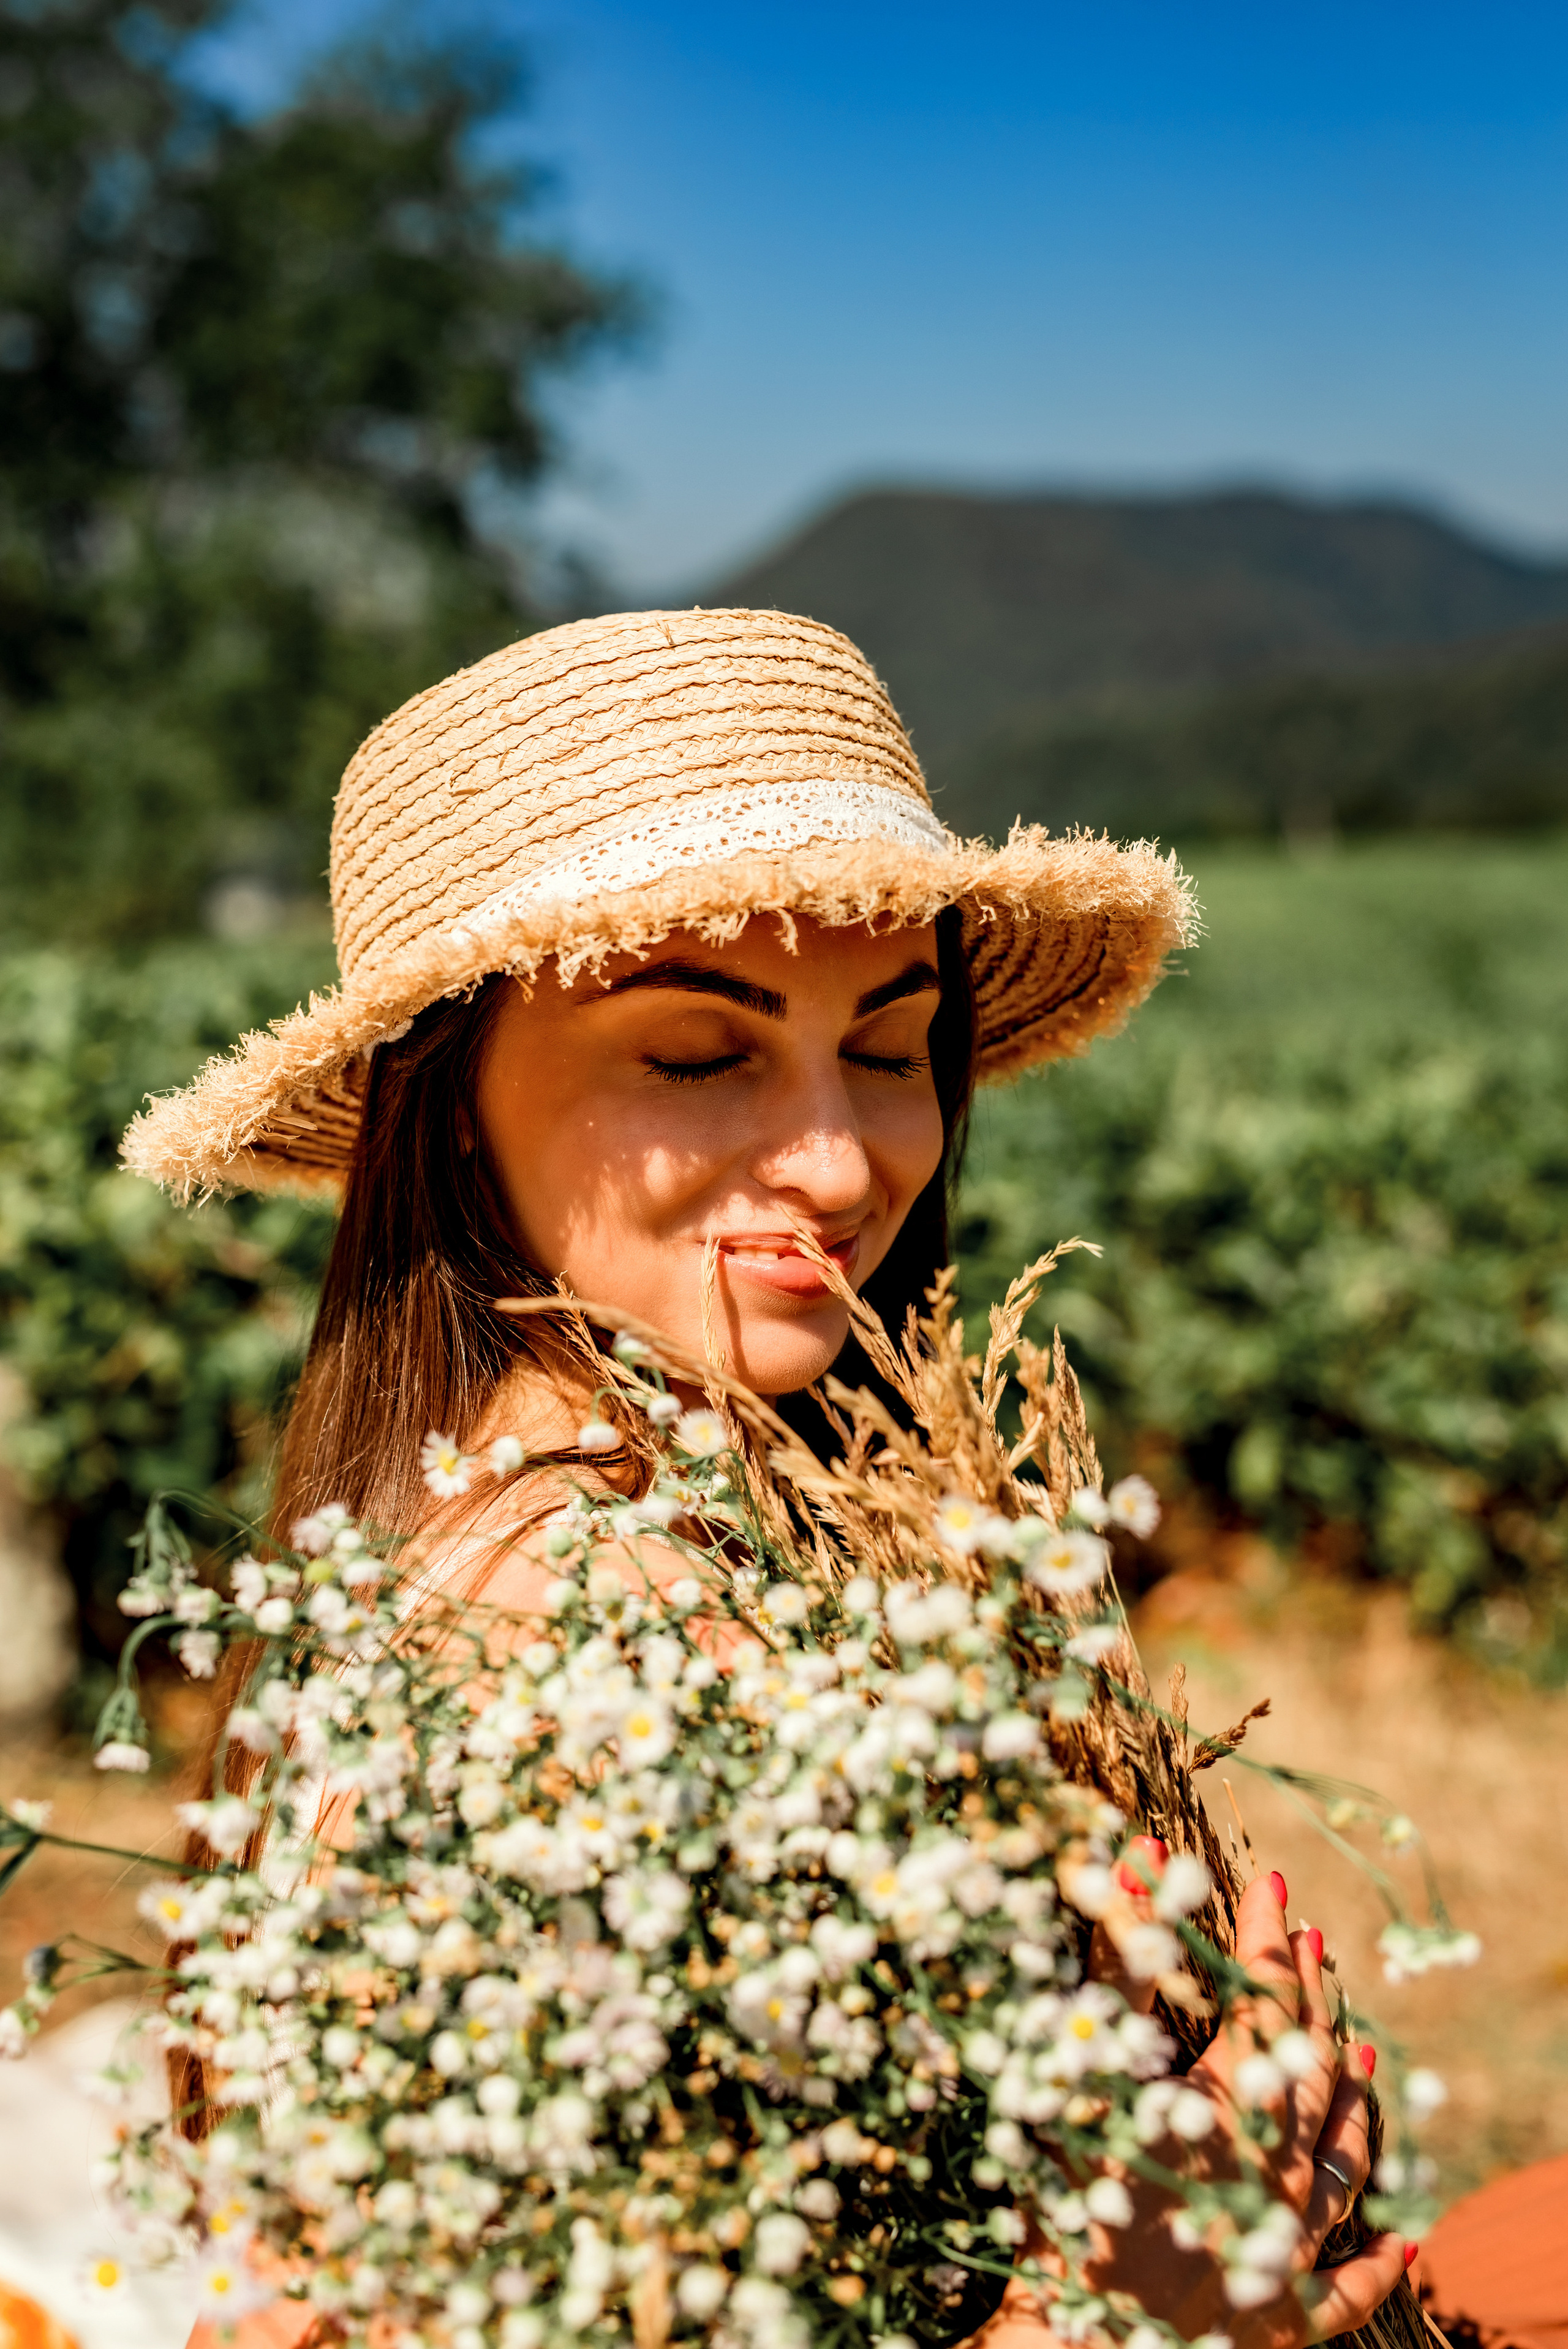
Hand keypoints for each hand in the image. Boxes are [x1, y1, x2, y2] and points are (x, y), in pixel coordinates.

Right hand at [970, 1874, 1407, 2347]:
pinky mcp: (1288, 2323)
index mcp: (1232, 2111)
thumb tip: (1135, 1870)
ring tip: (1364, 2054)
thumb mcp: (1082, 2075)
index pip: (1267, 2002)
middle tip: (1314, 1943)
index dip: (1269, 1940)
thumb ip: (1112, 1972)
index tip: (1274, 1884)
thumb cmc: (1071, 2208)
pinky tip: (1405, 2241)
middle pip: (1312, 2071)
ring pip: (1346, 2164)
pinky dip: (1379, 2261)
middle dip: (1309, 1999)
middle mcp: (1279, 2176)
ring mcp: (1292, 2251)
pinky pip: (1350, 2290)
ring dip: (1354, 2101)